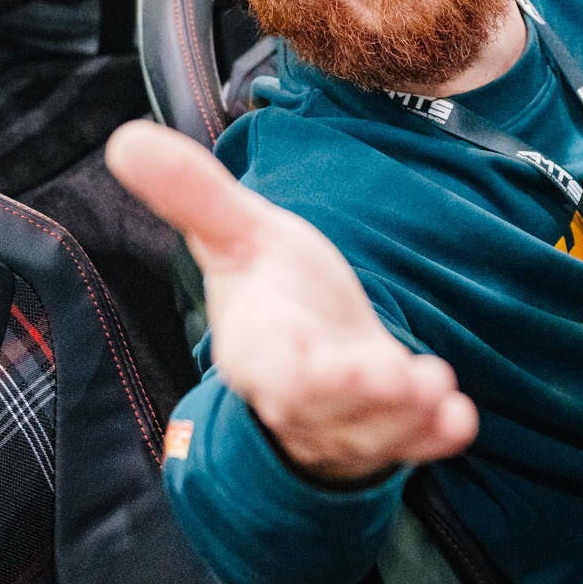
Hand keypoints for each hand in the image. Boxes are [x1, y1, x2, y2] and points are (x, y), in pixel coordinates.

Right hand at [106, 119, 477, 483]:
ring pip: (369, 435)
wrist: (309, 341)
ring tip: (439, 393)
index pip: (268, 368)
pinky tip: (458, 421)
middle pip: (322, 411)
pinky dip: (432, 437)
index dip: (292, 372)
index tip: (318, 363)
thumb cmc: (272, 289)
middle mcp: (297, 392)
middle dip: (361, 400)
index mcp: (256, 346)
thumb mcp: (238, 235)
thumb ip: (193, 193)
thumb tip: (124, 137)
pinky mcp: (385, 433)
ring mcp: (344, 420)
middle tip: (405, 379)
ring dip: (406, 419)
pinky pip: (407, 446)